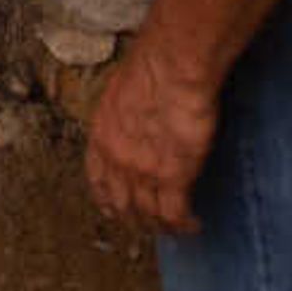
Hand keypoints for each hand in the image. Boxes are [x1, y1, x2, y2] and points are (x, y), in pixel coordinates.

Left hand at [82, 35, 216, 237]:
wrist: (173, 64)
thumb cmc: (153, 62)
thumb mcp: (123, 88)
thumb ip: (125, 111)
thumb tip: (138, 114)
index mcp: (101, 135)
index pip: (98, 180)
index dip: (108, 198)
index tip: (116, 208)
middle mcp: (116, 159)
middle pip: (121, 204)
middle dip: (135, 218)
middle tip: (150, 224)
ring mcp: (142, 171)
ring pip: (149, 215)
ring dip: (162, 226)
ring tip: (175, 228)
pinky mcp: (173, 176)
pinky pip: (174, 214)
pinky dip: (184, 224)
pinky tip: (193, 224)